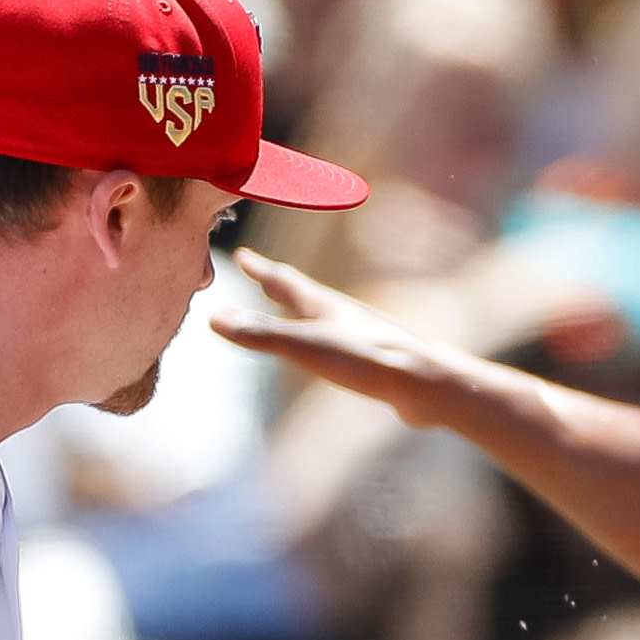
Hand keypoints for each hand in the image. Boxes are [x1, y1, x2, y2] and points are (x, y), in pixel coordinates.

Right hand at [214, 252, 461, 419]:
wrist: (424, 383)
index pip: (283, 282)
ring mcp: (363, 336)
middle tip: (265, 276)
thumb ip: (261, 334)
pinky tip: (337, 354)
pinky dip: (328, 341)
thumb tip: (214, 318)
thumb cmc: (366, 360)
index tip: (242, 255)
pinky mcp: (377, 361)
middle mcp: (343, 315)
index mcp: (323, 307)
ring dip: (307, 312)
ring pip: (327, 318)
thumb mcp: (304, 346)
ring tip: (300, 312)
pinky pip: (344, 344)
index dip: (259, 270)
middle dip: (281, 285)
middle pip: (305, 295)